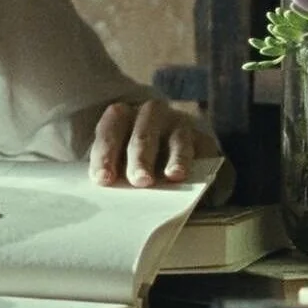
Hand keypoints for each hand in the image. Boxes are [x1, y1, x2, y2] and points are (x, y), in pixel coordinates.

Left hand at [89, 99, 218, 187]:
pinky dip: (201, 164)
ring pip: (176, 139)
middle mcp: (150, 115)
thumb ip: (113, 174)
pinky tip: (197, 177)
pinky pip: (204, 150)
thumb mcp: (117, 164)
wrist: (170, 161)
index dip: (105, 155)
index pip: (109, 133)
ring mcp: (179, 125)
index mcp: (121, 118)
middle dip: (140, 158)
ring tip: (173, 176)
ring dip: (175, 158)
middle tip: (140, 180)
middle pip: (143, 135)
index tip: (103, 180)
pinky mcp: (203, 140)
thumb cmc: (130, 163)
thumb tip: (108, 192)